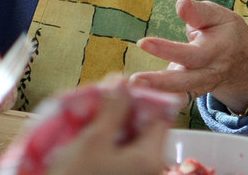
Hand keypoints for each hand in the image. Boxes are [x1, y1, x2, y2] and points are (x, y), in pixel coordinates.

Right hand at [44, 77, 170, 174]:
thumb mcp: (94, 139)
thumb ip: (112, 109)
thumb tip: (123, 81)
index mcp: (151, 158)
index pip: (159, 117)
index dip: (140, 99)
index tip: (117, 91)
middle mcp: (152, 171)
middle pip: (145, 132)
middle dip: (122, 114)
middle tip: (98, 105)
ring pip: (131, 145)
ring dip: (112, 130)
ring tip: (88, 123)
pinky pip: (122, 159)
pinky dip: (108, 148)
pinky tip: (87, 144)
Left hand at [129, 0, 247, 113]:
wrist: (244, 60)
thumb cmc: (226, 31)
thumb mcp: (219, 16)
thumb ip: (198, 12)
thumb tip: (181, 3)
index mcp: (218, 51)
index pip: (192, 54)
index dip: (168, 49)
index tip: (143, 43)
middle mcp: (210, 73)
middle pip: (185, 81)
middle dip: (160, 82)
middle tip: (135, 80)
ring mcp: (201, 86)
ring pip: (179, 94)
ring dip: (156, 93)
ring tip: (133, 89)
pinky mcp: (192, 92)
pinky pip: (175, 99)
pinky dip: (157, 100)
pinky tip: (136, 97)